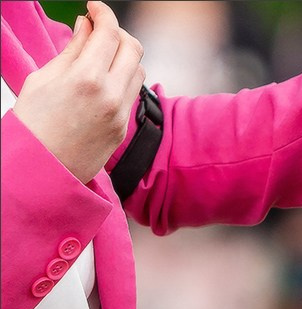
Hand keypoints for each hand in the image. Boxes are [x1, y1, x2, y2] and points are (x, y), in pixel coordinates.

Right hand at [12, 1, 144, 183]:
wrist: (43, 170)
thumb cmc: (33, 123)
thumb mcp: (44, 79)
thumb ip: (72, 51)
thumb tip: (87, 26)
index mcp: (87, 78)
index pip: (109, 33)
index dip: (104, 13)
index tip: (94, 8)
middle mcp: (111, 95)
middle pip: (133, 48)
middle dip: (117, 32)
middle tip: (98, 29)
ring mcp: (121, 113)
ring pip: (138, 70)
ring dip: (124, 55)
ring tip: (100, 54)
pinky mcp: (124, 127)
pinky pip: (132, 92)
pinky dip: (123, 77)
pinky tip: (104, 76)